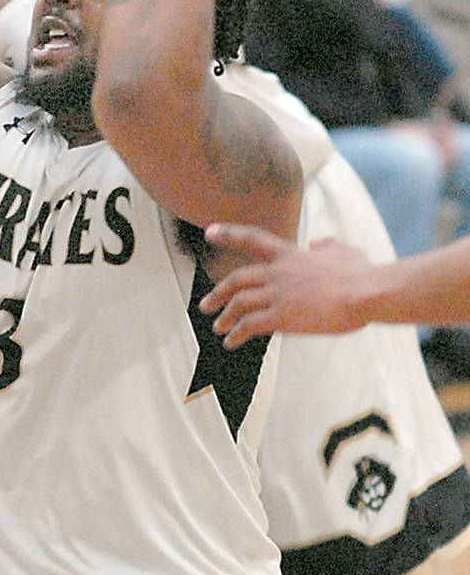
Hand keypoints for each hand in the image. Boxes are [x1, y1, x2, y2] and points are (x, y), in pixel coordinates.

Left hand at [200, 223, 371, 343]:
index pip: (252, 239)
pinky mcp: (281, 316)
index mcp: (291, 254)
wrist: (368, 292)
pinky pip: (249, 326)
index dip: (229, 233)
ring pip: (239, 304)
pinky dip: (236, 334)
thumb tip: (316, 242)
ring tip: (219, 328)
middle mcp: (278, 272)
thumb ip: (326, 244)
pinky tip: (231, 343)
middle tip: (206, 305)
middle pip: (237, 279)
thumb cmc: (363, 274)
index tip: (209, 231)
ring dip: (225, 317)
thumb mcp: (344, 250)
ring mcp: (278, 294)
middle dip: (219, 293)